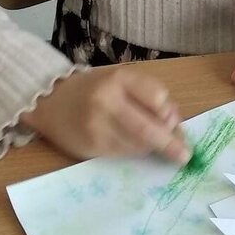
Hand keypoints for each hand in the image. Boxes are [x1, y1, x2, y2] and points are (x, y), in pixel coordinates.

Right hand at [20, 67, 188, 163]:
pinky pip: (124, 153)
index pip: (157, 97)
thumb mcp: (121, 81)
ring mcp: (98, 124)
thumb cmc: (93, 89)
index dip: (169, 113)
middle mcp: (107, 100)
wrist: (50, 101)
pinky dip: (134, 152)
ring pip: (138, 144)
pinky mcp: (91, 145)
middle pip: (149, 127)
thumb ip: (148, 96)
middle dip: (170, 144)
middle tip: (184, 156)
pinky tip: (131, 145)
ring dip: (151, 147)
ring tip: (151, 142)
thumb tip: (175, 123)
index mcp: (119, 78)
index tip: (173, 121)